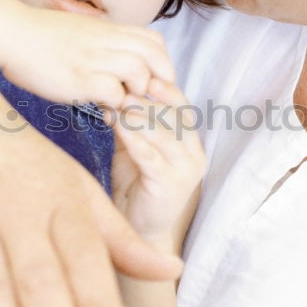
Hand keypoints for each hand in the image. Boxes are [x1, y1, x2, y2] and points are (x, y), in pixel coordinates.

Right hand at [0, 4, 176, 107]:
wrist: (10, 33)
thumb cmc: (39, 37)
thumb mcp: (79, 31)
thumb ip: (100, 43)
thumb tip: (114, 60)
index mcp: (107, 31)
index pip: (153, 41)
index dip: (162, 63)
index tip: (155, 81)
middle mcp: (105, 41)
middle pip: (154, 55)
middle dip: (161, 80)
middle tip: (151, 99)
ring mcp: (93, 59)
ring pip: (139, 71)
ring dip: (138, 91)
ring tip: (126, 103)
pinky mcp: (79, 78)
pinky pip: (114, 92)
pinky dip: (116, 105)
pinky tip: (105, 111)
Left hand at [109, 79, 205, 247]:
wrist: (140, 231)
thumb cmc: (137, 187)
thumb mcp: (135, 148)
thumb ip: (130, 124)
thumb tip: (112, 94)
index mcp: (189, 142)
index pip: (183, 108)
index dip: (167, 90)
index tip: (146, 75)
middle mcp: (194, 155)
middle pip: (176, 118)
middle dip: (150, 101)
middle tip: (125, 87)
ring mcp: (185, 171)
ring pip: (166, 135)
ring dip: (141, 116)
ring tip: (118, 104)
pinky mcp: (170, 187)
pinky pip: (152, 158)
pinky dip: (135, 140)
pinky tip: (118, 127)